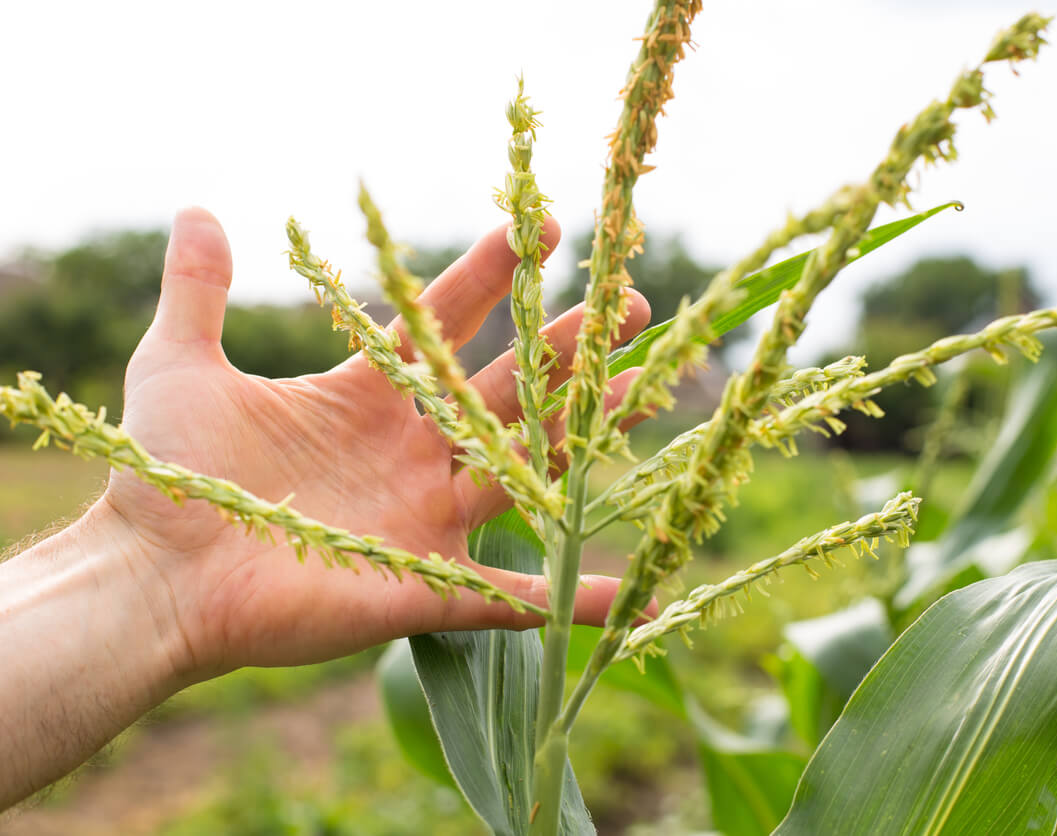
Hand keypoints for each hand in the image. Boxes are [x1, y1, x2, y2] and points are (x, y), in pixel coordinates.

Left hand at [103, 208, 649, 679]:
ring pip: (528, 468)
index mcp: (364, 397)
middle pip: (506, 389)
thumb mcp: (181, 366)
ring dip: (586, 431)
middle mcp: (409, 453)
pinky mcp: (430, 587)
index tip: (541, 228)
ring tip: (642, 385)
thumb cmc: (167, 476)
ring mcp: (425, 519)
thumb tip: (195, 207)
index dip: (491, 274)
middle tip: (632, 302)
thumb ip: (200, 288)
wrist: (156, 579)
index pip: (443, 322)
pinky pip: (518, 598)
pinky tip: (641, 596)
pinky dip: (577, 600)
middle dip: (566, 346)